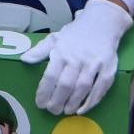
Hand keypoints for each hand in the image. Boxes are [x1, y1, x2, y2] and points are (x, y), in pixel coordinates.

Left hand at [33, 0, 128, 114]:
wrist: (102, 23)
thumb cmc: (75, 34)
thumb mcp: (55, 38)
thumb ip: (39, 51)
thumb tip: (24, 59)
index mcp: (62, 52)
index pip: (50, 76)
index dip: (44, 92)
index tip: (40, 103)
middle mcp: (77, 58)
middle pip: (66, 85)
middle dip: (57, 102)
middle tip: (53, 110)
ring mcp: (94, 64)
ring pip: (82, 88)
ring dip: (73, 103)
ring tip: (65, 111)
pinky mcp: (108, 68)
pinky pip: (100, 88)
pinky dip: (91, 101)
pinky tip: (82, 109)